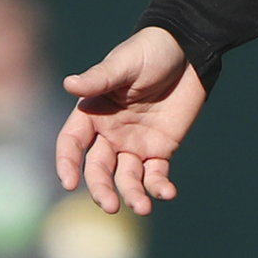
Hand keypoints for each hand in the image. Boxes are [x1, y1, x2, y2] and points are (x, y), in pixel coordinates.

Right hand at [56, 26, 206, 215]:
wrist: (190, 50)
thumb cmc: (150, 51)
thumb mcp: (124, 63)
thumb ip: (99, 78)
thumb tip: (69, 84)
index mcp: (91, 114)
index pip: (71, 145)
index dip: (67, 164)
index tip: (69, 183)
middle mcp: (108, 135)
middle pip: (98, 169)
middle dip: (101, 189)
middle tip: (110, 206)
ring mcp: (134, 144)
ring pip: (126, 178)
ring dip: (132, 195)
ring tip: (143, 207)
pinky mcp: (160, 149)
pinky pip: (156, 174)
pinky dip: (160, 186)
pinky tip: (168, 193)